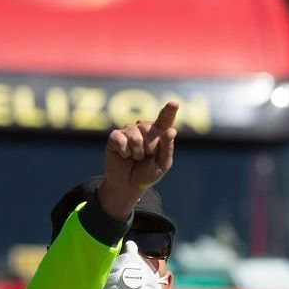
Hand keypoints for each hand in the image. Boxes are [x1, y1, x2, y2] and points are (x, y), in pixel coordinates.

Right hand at [98, 101, 178, 220]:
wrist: (127, 184)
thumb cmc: (147, 173)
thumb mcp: (162, 165)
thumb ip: (167, 148)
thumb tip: (171, 131)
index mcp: (159, 132)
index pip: (165, 120)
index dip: (169, 111)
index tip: (174, 103)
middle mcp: (144, 127)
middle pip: (150, 130)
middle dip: (150, 149)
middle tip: (146, 157)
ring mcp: (128, 130)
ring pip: (135, 137)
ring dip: (137, 153)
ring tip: (135, 157)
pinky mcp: (115, 136)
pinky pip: (121, 140)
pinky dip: (124, 153)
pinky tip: (124, 156)